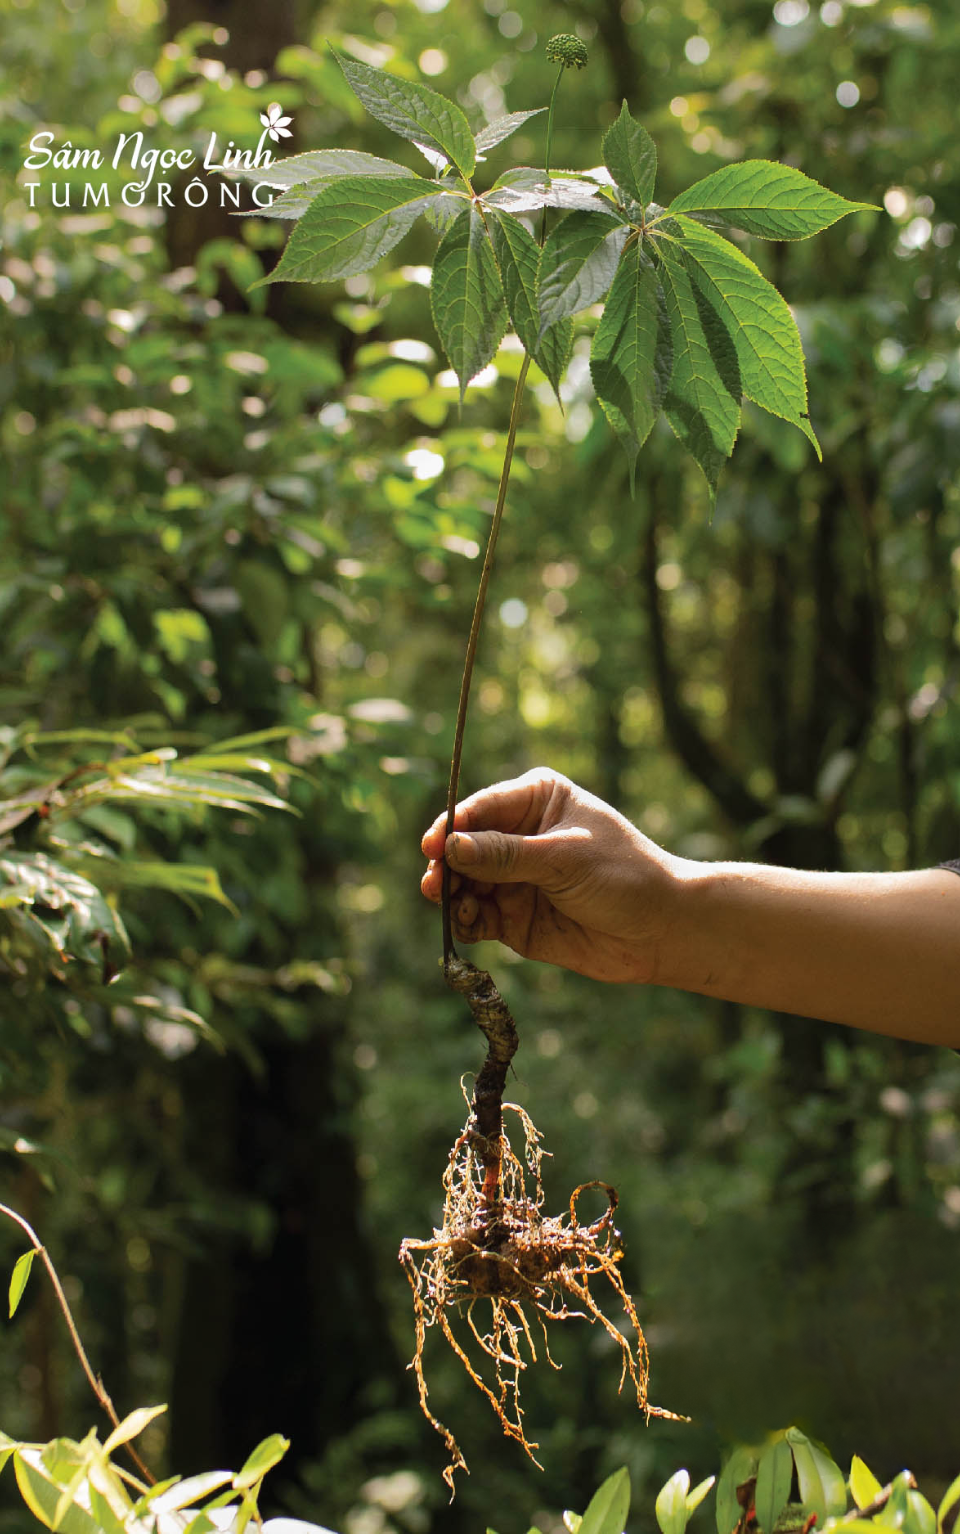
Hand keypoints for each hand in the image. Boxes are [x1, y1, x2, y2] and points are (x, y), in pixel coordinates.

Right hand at [420, 768, 677, 983]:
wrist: (661, 930)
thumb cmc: (623, 876)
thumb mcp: (563, 859)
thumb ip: (505, 855)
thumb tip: (450, 846)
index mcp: (536, 800)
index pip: (480, 808)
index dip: (452, 827)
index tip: (433, 846)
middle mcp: (519, 835)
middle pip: (464, 847)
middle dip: (447, 865)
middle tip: (436, 883)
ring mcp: (514, 878)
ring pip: (464, 884)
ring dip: (451, 895)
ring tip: (450, 905)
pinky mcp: (514, 917)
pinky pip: (476, 917)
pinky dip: (466, 921)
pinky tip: (467, 923)